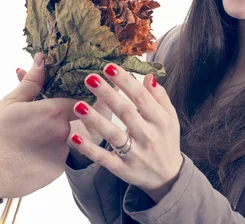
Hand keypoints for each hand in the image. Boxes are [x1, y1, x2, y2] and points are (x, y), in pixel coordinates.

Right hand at [0, 53, 77, 197]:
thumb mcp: (11, 102)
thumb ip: (31, 82)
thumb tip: (42, 58)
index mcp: (54, 111)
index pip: (74, 101)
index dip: (66, 102)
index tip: (55, 104)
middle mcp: (63, 131)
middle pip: (65, 122)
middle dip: (51, 122)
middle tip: (29, 126)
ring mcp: (61, 153)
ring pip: (60, 142)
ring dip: (48, 141)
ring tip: (24, 144)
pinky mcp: (56, 171)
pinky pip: (55, 160)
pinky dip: (44, 158)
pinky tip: (25, 158)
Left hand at [68, 63, 182, 202]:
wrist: (168, 176)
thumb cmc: (166, 139)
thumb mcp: (170, 117)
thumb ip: (159, 96)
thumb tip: (147, 75)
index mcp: (160, 120)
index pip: (141, 97)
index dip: (125, 81)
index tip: (109, 67)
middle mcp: (148, 136)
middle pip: (126, 112)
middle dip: (108, 94)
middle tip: (90, 78)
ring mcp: (135, 154)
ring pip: (113, 135)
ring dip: (95, 120)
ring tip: (78, 105)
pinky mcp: (122, 169)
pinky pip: (104, 158)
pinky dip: (88, 149)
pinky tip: (74, 136)